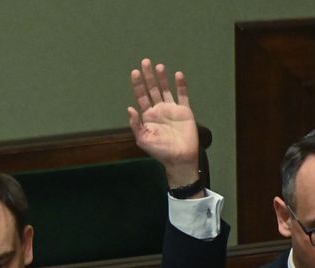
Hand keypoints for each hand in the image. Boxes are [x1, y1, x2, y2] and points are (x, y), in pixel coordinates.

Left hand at [127, 58, 200, 188]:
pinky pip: (182, 95)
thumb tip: (130, 108)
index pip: (141, 96)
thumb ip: (136, 124)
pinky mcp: (184, 111)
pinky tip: (178, 75)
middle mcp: (159, 110)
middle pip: (152, 89)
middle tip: (145, 62)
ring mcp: (172, 109)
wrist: (179, 157)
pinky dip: (181, 85)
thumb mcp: (143, 139)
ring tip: (159, 66)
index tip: (135, 72)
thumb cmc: (159, 150)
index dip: (138, 85)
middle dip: (148, 76)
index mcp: (147, 116)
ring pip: (166, 89)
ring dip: (162, 78)